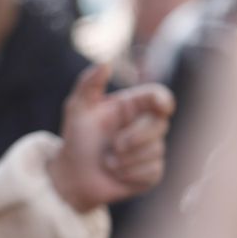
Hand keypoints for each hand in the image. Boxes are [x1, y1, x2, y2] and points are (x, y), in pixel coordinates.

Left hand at [47, 64, 175, 211]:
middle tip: (114, 146)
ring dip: (125, 159)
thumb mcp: (77, 109)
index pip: (157, 97)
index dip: (163, 101)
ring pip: (155, 150)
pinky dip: (130, 173)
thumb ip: (88, 84)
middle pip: (159, 125)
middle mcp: (146, 125)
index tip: (162, 107)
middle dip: (135, 137)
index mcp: (132, 106)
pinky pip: (152, 171)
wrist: (72, 174)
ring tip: (107, 161)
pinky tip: (116, 173)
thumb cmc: (76, 139)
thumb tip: (106, 63)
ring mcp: (151, 149)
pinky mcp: (152, 172)